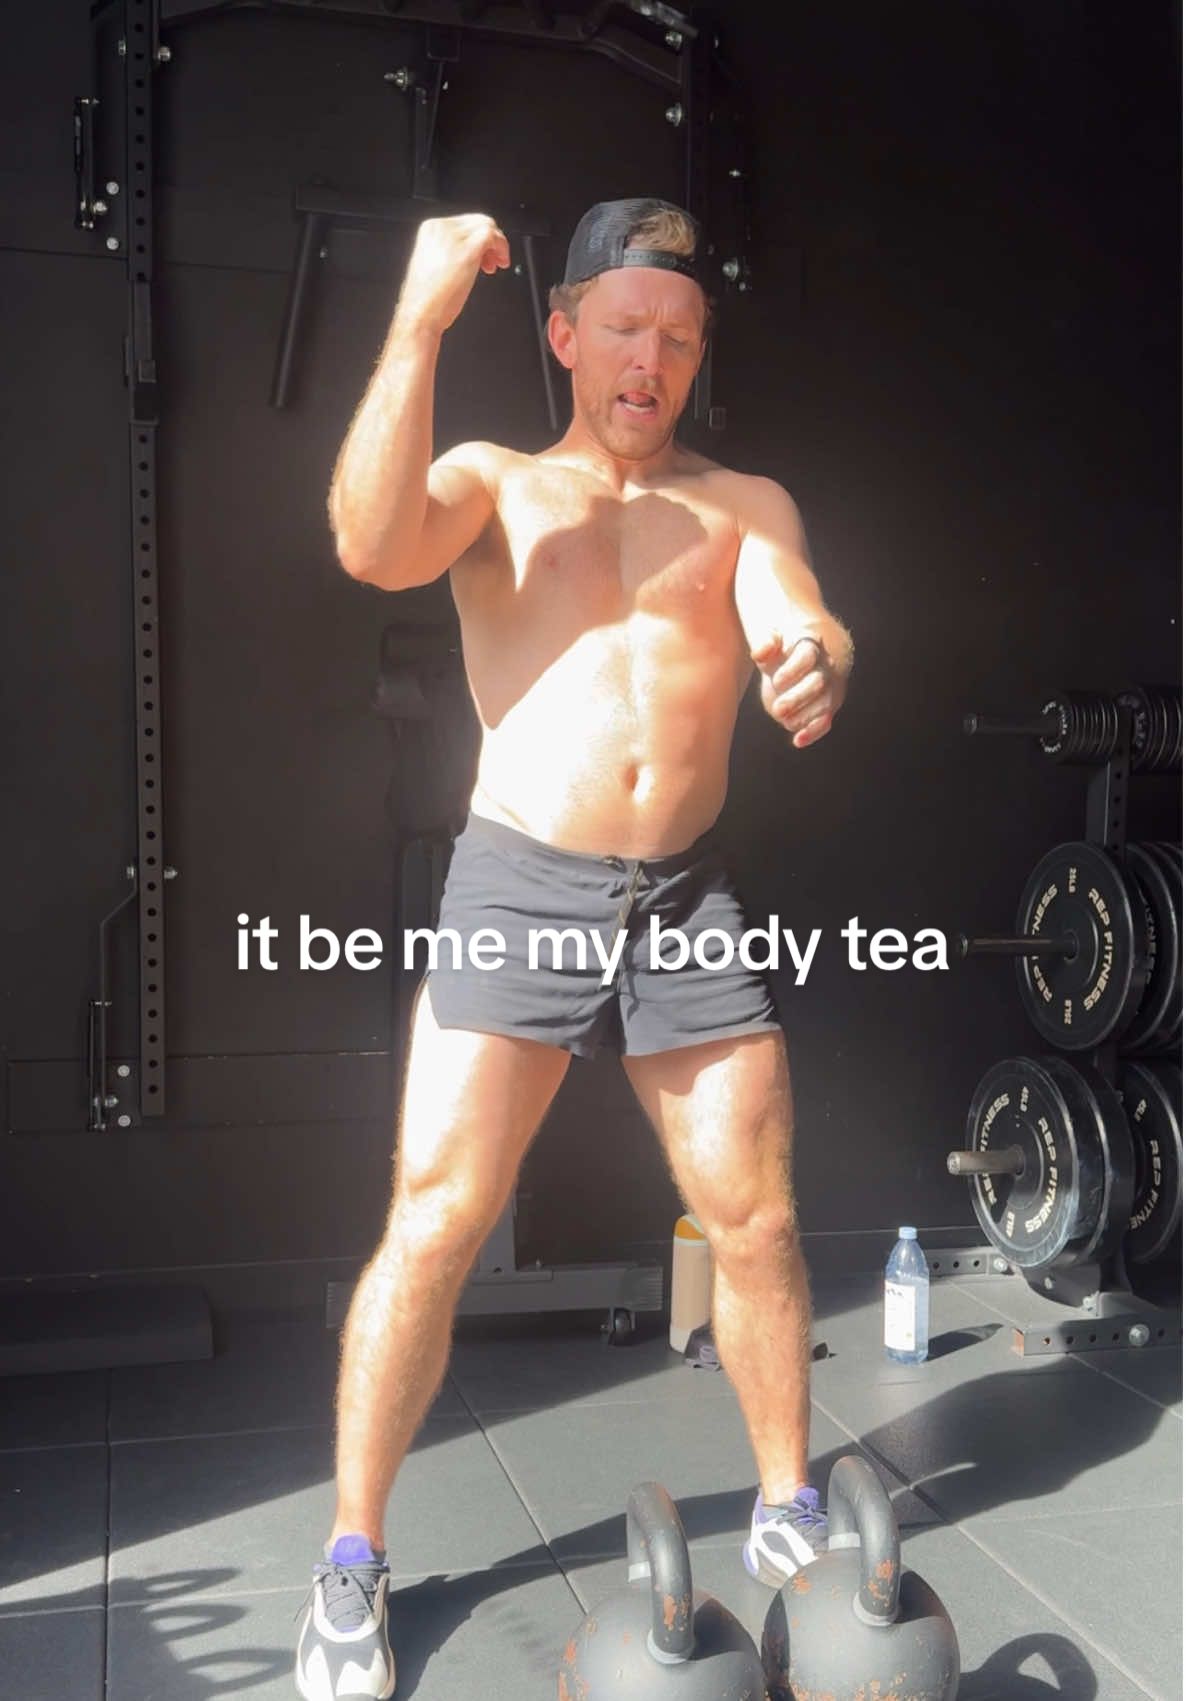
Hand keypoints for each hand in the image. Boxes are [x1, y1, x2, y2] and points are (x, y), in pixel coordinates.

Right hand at [397, 214, 511, 335]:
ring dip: (497, 244)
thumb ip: (450, 251)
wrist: (420, 313)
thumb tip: (472, 251)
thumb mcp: (434, 264)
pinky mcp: (468, 250)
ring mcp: (454, 237)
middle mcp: (441, 228)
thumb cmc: (426, 299)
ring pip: (487, 226)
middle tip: (492, 262)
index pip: (464, 223)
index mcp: (430, 229)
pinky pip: (492, 236)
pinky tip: (501, 262)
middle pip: (478, 221)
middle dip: (489, 241)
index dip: (478, 238)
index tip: (483, 256)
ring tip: (495, 264)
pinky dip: (502, 247)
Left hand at [752, 632, 842, 748]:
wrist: (806, 659)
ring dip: (804, 717)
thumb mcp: (771, 640)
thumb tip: (760, 652)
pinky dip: (813, 732)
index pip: (807, 656)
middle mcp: (824, 667)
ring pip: (825, 704)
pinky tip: (798, 741)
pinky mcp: (827, 707)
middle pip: (818, 682)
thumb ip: (765, 643)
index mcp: (809, 647)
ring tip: (785, 721)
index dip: (793, 670)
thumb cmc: (782, 650)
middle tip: (778, 710)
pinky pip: (825, 721)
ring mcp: (828, 688)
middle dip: (797, 698)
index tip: (776, 681)